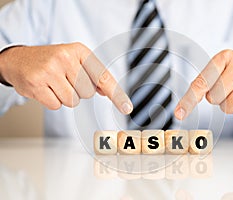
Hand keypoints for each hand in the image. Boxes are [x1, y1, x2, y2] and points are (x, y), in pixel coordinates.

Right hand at [0, 43, 132, 113]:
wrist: (20, 59)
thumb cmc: (53, 61)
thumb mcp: (75, 60)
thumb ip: (93, 75)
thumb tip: (106, 91)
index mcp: (80, 51)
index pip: (103, 77)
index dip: (117, 95)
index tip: (127, 108)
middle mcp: (66, 58)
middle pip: (88, 93)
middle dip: (79, 91)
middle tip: (65, 80)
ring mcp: (50, 70)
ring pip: (73, 101)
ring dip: (65, 97)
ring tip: (55, 84)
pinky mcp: (36, 83)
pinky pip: (56, 105)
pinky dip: (52, 101)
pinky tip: (45, 89)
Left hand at [175, 50, 232, 122]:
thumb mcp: (221, 70)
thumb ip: (202, 84)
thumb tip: (181, 110)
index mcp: (224, 57)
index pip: (201, 83)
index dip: (189, 100)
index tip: (179, 114)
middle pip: (213, 98)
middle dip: (219, 99)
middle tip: (232, 88)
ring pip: (227, 108)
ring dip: (231, 106)